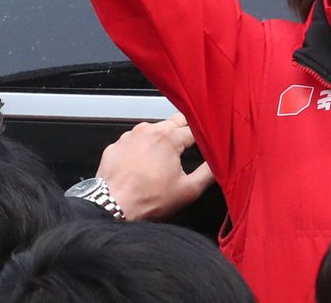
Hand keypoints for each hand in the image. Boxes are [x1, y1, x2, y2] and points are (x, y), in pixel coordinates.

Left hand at [95, 113, 214, 220]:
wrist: (110, 208)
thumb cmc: (148, 200)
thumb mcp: (187, 190)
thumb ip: (208, 173)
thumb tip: (220, 163)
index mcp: (169, 137)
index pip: (195, 128)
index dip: (204, 135)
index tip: (208, 142)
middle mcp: (149, 130)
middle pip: (175, 122)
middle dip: (185, 131)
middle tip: (190, 146)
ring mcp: (129, 136)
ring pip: (153, 130)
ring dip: (162, 138)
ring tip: (164, 158)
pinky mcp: (115, 145)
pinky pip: (134, 141)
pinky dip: (141, 148)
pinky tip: (142, 164)